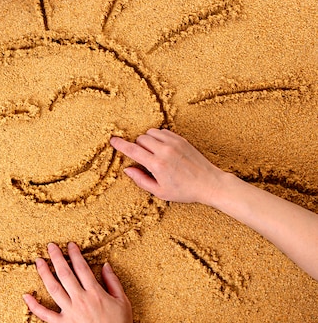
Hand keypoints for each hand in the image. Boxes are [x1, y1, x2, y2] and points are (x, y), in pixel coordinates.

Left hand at [23, 242, 132, 322]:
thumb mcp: (123, 301)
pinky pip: (46, 314)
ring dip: (44, 273)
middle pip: (65, 274)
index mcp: (95, 293)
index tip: (70, 245)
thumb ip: (113, 282)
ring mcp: (70, 312)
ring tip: (39, 261)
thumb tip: (105, 265)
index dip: (75, 254)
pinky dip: (34, 305)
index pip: (82, 268)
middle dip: (57, 258)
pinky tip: (26, 295)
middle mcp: (80, 300)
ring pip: (54, 289)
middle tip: (50, 246)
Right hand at [109, 128, 227, 204]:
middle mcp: (164, 151)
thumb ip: (141, 180)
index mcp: (157, 165)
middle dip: (137, 145)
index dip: (120, 144)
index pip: (133, 150)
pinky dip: (158, 137)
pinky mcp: (181, 139)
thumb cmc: (185, 190)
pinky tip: (162, 147)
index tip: (113, 140)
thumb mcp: (160, 191)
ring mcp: (174, 143)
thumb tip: (127, 170)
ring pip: (151, 132)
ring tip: (152, 152)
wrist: (209, 183)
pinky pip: (162, 131)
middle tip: (143, 157)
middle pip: (141, 139)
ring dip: (147, 140)